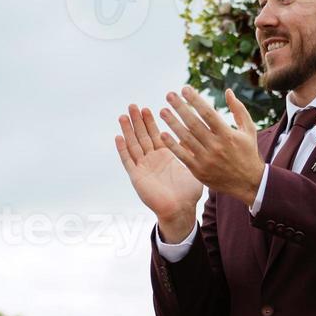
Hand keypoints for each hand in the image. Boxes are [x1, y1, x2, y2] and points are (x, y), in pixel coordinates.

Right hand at [116, 100, 203, 239]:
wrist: (181, 210)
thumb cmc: (189, 193)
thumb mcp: (192, 166)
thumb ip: (191, 150)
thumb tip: (197, 134)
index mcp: (165, 156)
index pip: (155, 134)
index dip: (150, 122)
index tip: (147, 108)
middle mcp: (152, 160)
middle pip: (142, 136)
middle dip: (138, 121)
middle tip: (133, 105)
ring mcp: (143, 167)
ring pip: (133, 145)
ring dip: (128, 131)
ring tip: (124, 116)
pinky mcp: (137, 177)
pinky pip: (128, 161)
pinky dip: (123, 149)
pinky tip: (118, 137)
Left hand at [156, 87, 264, 207]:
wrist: (248, 183)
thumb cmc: (247, 152)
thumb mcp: (249, 130)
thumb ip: (238, 109)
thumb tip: (227, 91)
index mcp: (228, 134)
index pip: (208, 113)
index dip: (195, 100)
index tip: (184, 88)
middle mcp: (216, 146)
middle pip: (194, 123)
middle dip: (180, 108)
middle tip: (169, 95)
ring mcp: (207, 159)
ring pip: (186, 138)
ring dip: (172, 123)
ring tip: (162, 111)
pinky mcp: (199, 171)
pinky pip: (183, 156)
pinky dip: (173, 145)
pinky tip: (163, 134)